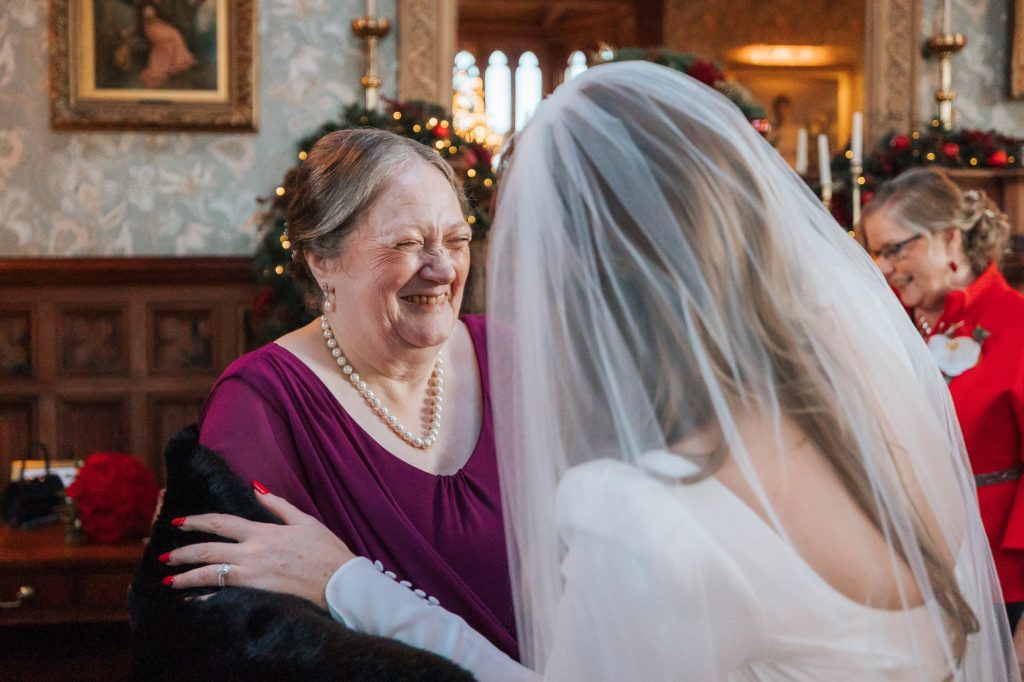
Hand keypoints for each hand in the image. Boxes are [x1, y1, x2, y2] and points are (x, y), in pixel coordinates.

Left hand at [163, 482, 355, 609]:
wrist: (340, 583)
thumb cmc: (327, 551)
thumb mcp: (305, 521)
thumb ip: (278, 505)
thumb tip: (256, 487)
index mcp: (263, 532)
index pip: (221, 523)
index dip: (196, 521)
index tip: (178, 522)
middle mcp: (252, 553)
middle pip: (207, 550)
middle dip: (181, 552)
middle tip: (164, 556)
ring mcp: (252, 576)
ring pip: (209, 575)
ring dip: (186, 577)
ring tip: (170, 581)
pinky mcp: (256, 595)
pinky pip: (223, 596)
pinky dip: (206, 599)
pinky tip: (193, 601)